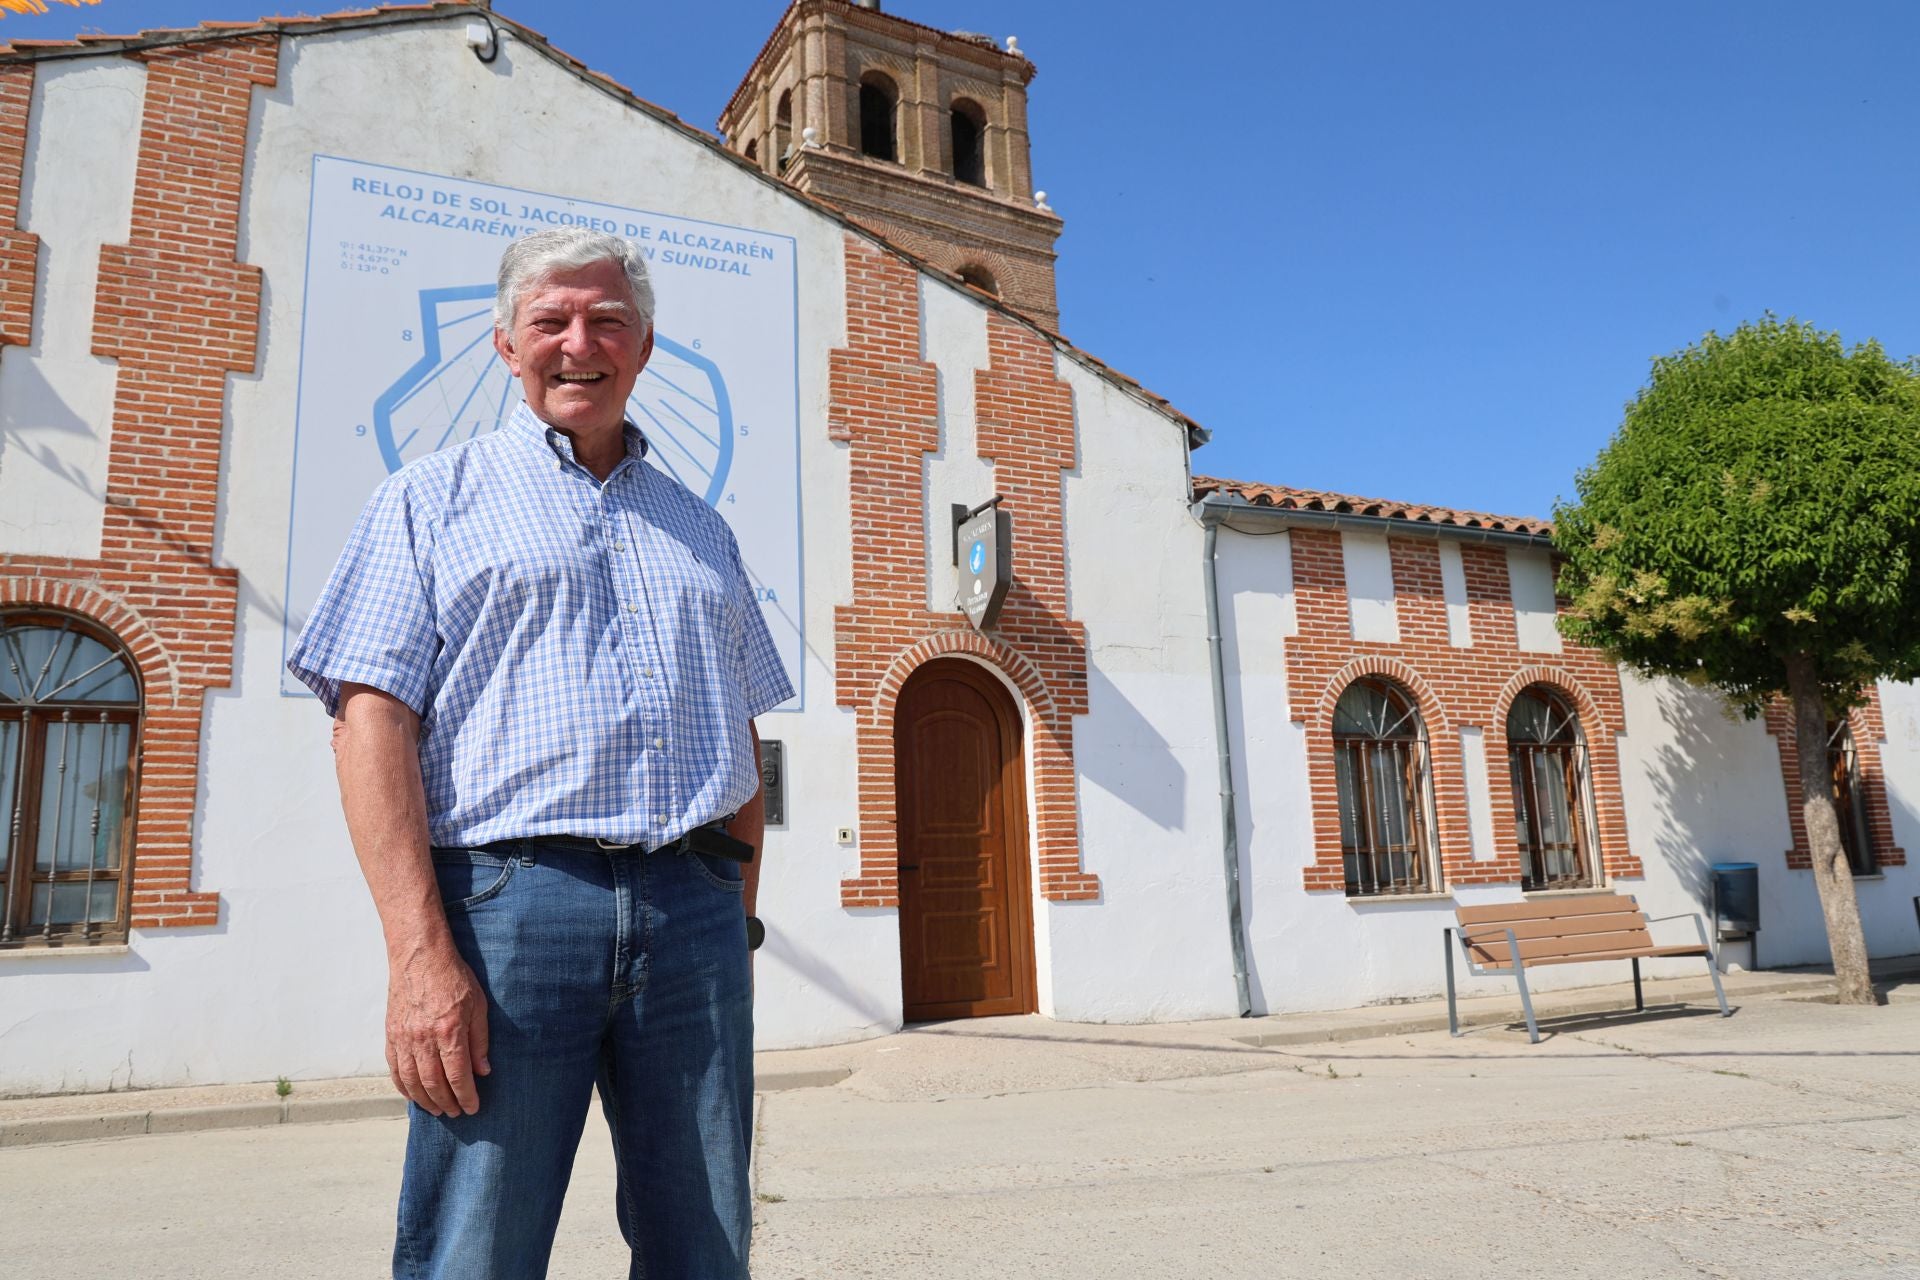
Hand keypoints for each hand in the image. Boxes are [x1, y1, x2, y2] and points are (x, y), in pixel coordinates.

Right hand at [385, 941, 490, 1115]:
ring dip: (425, 1100)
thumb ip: (480, 1041)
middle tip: (456, 1113)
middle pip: (433, 1083)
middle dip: (446, 1103)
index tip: (473, 1108)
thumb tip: (483, 1071)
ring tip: (437, 1110)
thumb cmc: (453, 977)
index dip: (466, 1096)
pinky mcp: (391, 1034)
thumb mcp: (478, 1005)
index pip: (458, 1075)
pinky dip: (403, 1087)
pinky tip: (413, 1095)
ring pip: (411, 1081)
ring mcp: (403, 1038)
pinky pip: (394, 1069)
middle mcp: (423, 1039)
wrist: (419, 956)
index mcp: (448, 1031)